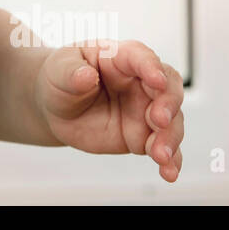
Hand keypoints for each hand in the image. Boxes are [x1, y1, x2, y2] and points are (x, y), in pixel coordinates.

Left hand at [34, 39, 183, 182]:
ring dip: (170, 138)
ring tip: (160, 155)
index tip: (157, 81)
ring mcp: (145, 109)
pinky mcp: (144, 135)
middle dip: (168, 104)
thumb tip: (86, 76)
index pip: (141, 57)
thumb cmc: (61, 78)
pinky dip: (171, 161)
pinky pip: (163, 148)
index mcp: (120, 57)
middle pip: (168, 88)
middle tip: (159, 121)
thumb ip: (71, 72)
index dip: (151, 67)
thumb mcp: (59, 70)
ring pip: (171, 121)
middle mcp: (140, 82)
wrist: (57, 108)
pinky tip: (169, 172)